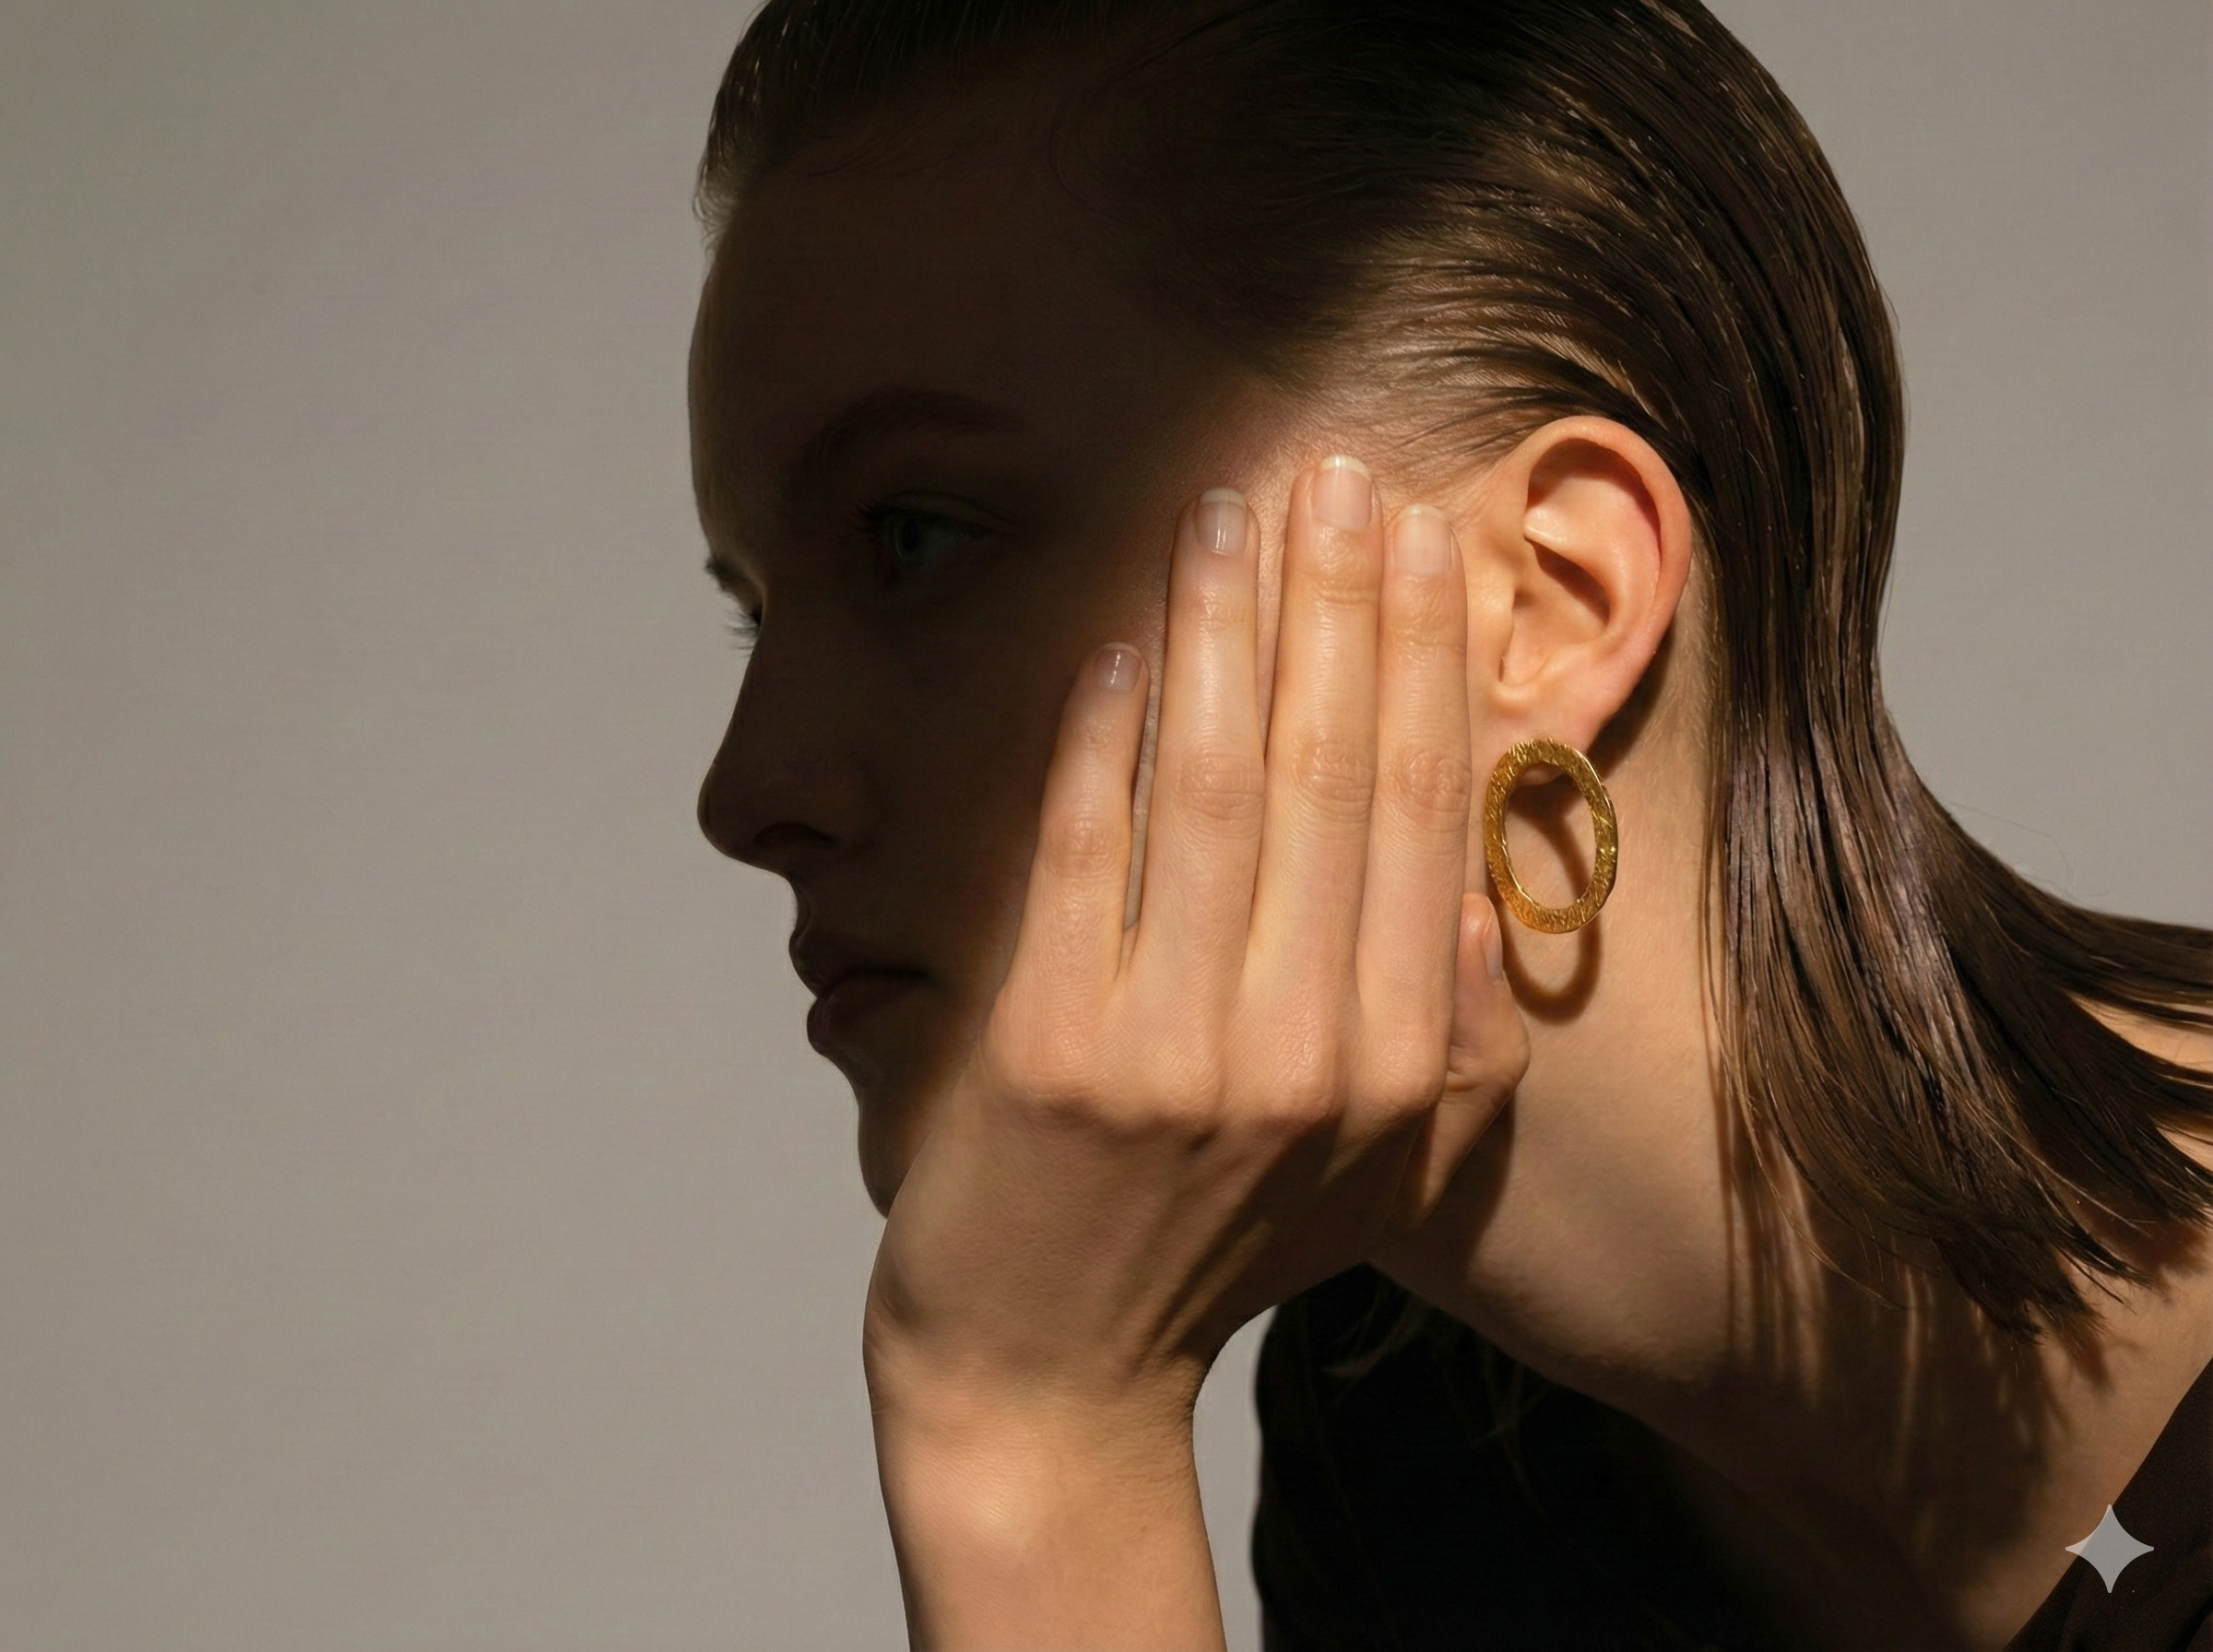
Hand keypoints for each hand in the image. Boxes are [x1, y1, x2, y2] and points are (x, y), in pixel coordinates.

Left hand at [866, 456, 1528, 1648]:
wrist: (1048, 1377)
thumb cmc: (1218, 1255)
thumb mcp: (1389, 1174)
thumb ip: (1461, 1045)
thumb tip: (1493, 890)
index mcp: (1404, 1067)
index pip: (1425, 814)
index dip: (1422, 658)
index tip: (1420, 537)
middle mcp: (1308, 1052)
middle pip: (1334, 773)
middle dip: (1338, 602)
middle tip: (1335, 471)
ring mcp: (1174, 1052)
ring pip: (1219, 787)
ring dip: (1230, 630)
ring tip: (1231, 507)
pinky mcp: (1049, 1048)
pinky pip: (1088, 848)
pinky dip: (1109, 732)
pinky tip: (1128, 632)